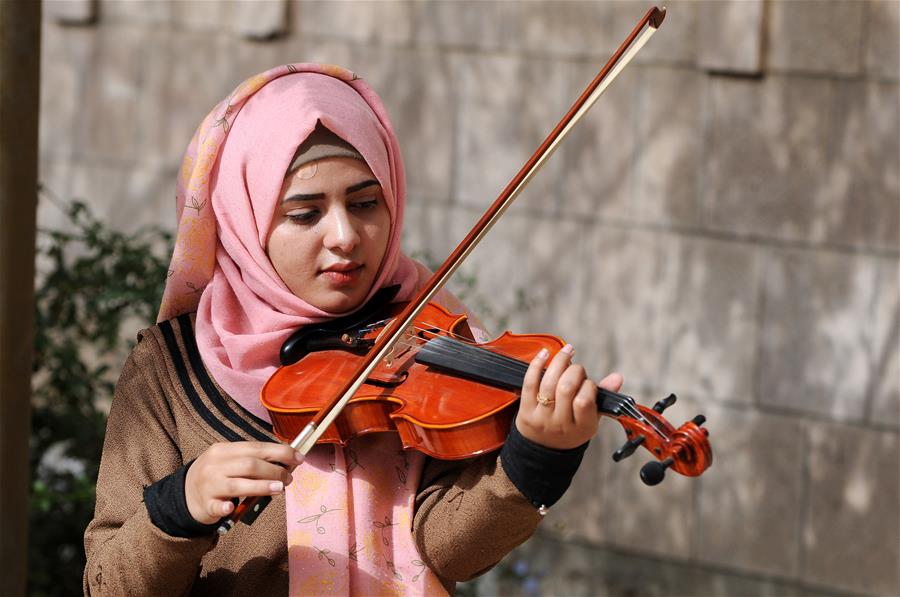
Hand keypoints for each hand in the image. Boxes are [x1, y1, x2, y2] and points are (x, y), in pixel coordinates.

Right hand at [184, 441, 303, 523]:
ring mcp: (208, 485)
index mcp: (224, 450)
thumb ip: (253, 460)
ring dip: (262, 486)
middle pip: (249, 464)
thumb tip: (286, 461)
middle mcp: (215, 465)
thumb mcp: (230, 462)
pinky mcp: (205, 505)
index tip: (299, 458)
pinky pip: (216, 506)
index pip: (256, 447)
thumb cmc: (217, 476)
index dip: (280, 452)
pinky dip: (225, 507)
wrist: (185, 494)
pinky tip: (232, 508)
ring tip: (280, 488)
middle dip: (274, 470)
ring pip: (238, 484)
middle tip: (289, 478)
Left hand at [517, 344, 623, 449]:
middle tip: (577, 369)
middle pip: (566, 388)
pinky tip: (545, 353)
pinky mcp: (526, 411)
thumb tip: (618, 377)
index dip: (588, 385)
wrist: (544, 450)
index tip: (587, 383)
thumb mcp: (591, 418)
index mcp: (582, 427)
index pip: (585, 400)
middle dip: (574, 370)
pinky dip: (537, 364)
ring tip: (566, 352)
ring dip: (559, 361)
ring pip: (548, 383)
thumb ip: (604, 397)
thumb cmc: (572, 428)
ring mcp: (541, 418)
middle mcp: (560, 424)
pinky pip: (529, 383)